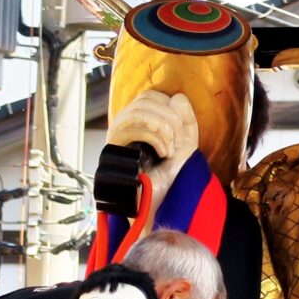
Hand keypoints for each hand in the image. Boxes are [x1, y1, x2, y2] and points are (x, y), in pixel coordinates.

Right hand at [106, 89, 199, 214]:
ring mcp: (115, 137)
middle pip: (144, 100)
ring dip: (164, 129)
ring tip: (169, 149)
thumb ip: (186, 120)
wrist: (157, 203)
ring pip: (138, 112)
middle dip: (170, 119)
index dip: (169, 106)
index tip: (179, 129)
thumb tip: (178, 97)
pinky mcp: (113, 150)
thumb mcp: (185, 144)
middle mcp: (122, 125)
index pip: (149, 96)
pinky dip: (156, 139)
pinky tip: (163, 154)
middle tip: (176, 142)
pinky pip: (134, 129)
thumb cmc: (167, 176)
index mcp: (137, 121)